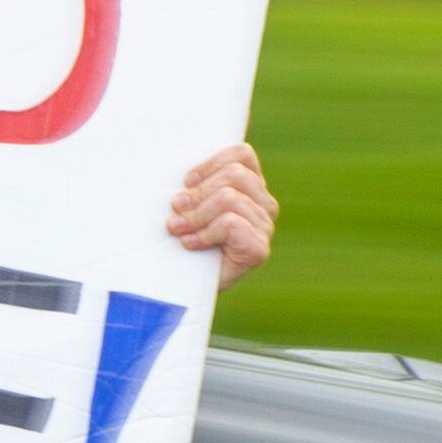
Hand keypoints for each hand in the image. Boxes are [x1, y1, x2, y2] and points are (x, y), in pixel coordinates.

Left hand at [171, 142, 277, 287]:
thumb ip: (193, 185)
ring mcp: (265, 227)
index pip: (241, 154)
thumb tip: (181, 174)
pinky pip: (230, 223)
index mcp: (251, 186)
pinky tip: (191, 244)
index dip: (211, 163)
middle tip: (175, 211)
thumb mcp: (187, 207)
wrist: (185, 288)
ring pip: (228, 198)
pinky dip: (205, 233)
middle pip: (233, 175)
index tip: (186, 181)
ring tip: (178, 229)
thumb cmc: (183, 243)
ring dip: (196, 215)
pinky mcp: (259, 249)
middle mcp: (264, 204)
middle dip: (198, 193)